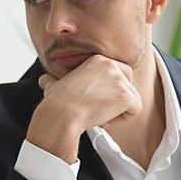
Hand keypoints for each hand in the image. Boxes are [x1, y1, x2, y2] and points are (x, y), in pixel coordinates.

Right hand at [26, 55, 142, 162]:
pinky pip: (135, 110)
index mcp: (97, 60)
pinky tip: (105, 118)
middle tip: (98, 109)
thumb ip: (53, 81)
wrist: (61, 114)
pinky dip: (122, 119)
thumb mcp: (54, 85)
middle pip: (129, 83)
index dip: (107, 91)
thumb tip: (45, 80)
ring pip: (132, 99)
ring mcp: (120, 79)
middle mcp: (111, 65)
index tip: (92, 101)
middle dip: (117, 99)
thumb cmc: (56, 103)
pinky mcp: (126, 95)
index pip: (117, 74)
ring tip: (98, 114)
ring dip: (117, 111)